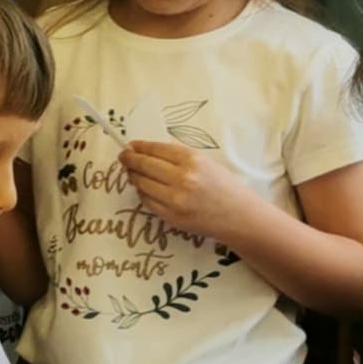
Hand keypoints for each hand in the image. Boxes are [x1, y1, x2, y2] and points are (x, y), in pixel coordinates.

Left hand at [120, 140, 253, 242]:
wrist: (239, 216)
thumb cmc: (224, 186)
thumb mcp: (206, 162)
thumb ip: (179, 157)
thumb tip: (149, 152)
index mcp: (192, 160)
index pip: (156, 149)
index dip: (139, 147)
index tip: (130, 146)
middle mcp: (182, 178)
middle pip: (145, 165)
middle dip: (129, 160)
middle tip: (123, 157)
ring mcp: (175, 200)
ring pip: (142, 184)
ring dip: (134, 177)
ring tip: (132, 173)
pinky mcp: (171, 217)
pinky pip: (147, 202)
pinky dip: (142, 193)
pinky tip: (144, 189)